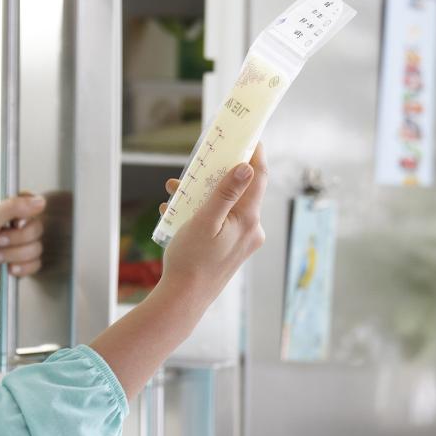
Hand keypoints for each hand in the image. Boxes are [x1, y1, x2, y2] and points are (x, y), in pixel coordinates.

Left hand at [0, 193, 45, 275]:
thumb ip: (11, 206)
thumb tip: (39, 201)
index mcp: (0, 209)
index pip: (28, 201)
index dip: (28, 213)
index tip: (17, 223)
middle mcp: (10, 226)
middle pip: (36, 227)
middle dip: (18, 239)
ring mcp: (16, 246)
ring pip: (36, 246)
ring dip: (16, 254)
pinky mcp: (20, 264)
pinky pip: (35, 263)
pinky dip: (23, 268)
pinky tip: (7, 269)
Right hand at [157, 142, 267, 315]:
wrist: (184, 300)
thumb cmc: (191, 260)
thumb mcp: (205, 220)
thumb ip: (226, 193)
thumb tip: (247, 167)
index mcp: (248, 220)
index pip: (258, 177)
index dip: (255, 154)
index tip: (250, 135)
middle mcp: (251, 230)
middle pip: (241, 190)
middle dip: (218, 174)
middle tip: (202, 161)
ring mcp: (242, 241)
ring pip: (227, 205)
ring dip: (204, 194)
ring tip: (176, 191)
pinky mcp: (231, 249)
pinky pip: (221, 221)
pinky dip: (202, 212)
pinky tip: (176, 212)